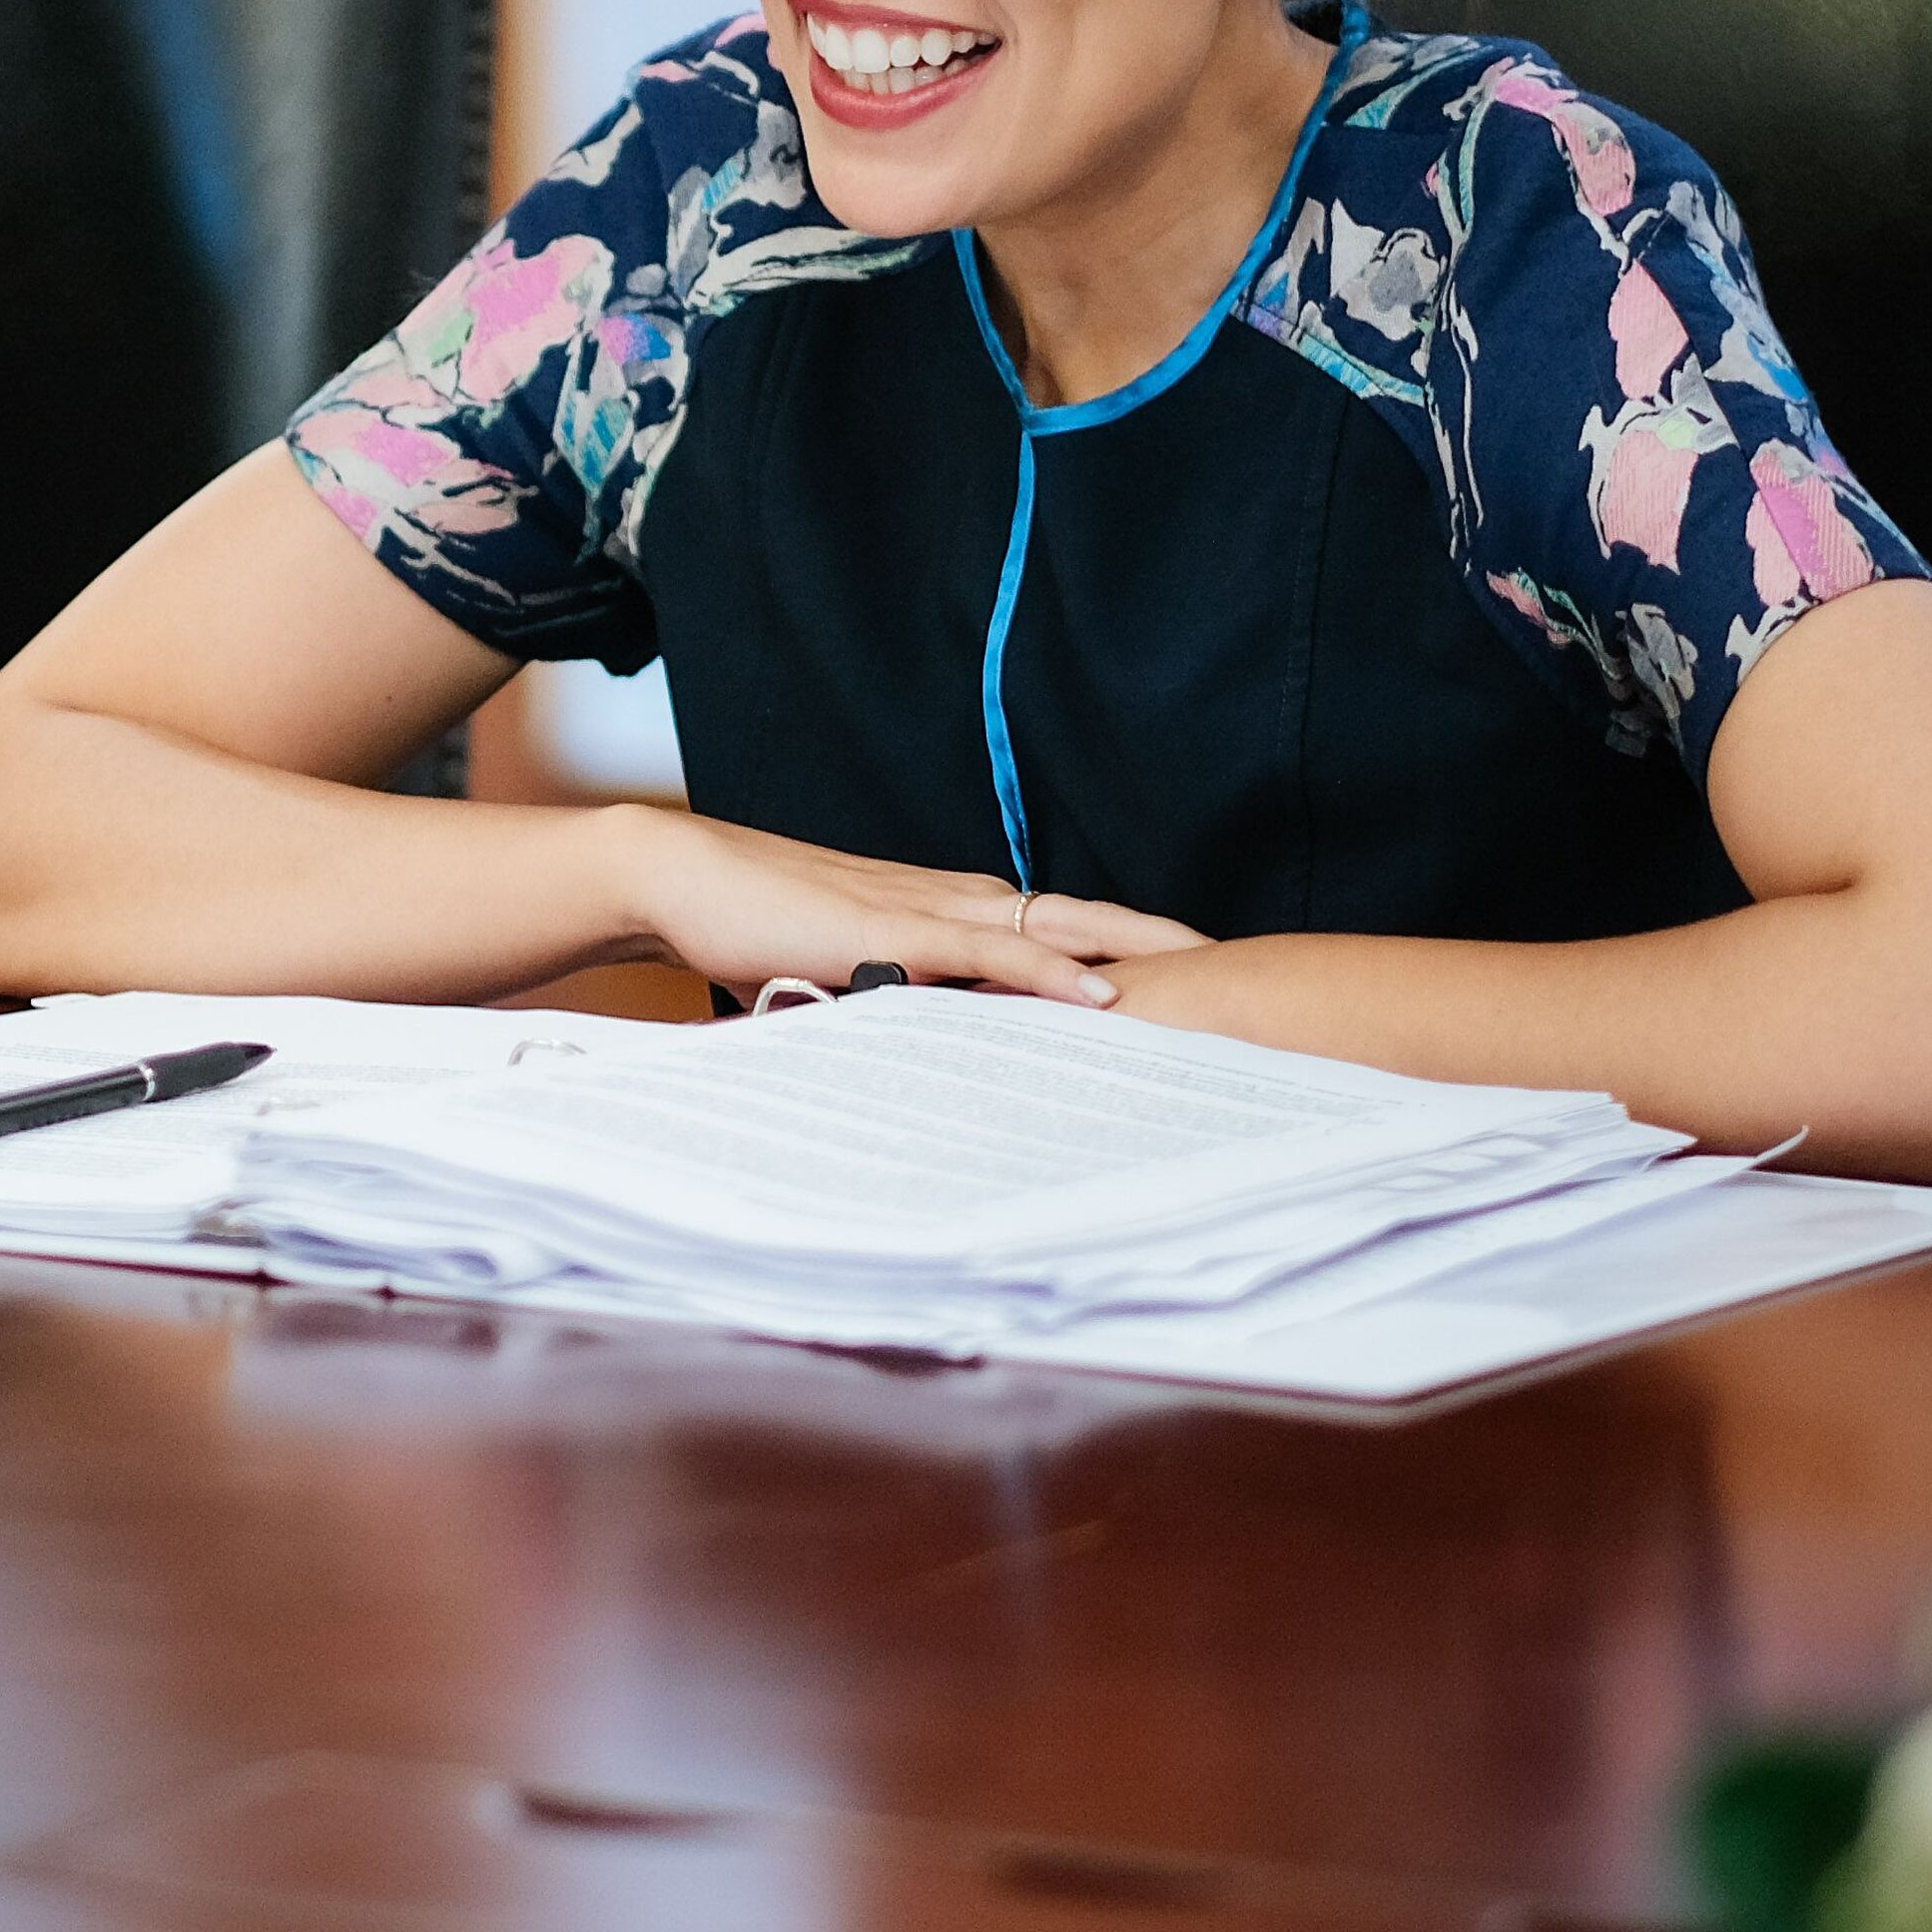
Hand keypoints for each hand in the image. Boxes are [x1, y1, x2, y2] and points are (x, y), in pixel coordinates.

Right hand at [609, 807, 1204, 1006]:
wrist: (685, 878)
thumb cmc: (754, 926)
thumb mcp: (842, 972)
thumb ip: (891, 1001)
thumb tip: (923, 1052)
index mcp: (950, 909)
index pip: (1061, 928)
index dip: (1129, 949)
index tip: (1195, 982)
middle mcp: (957, 901)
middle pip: (1087, 920)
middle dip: (1166, 946)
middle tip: (1246, 980)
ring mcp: (932, 911)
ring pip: (1059, 931)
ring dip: (1136, 956)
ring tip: (1209, 985)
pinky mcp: (897, 929)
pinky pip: (994, 953)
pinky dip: (1054, 974)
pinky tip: (1101, 996)